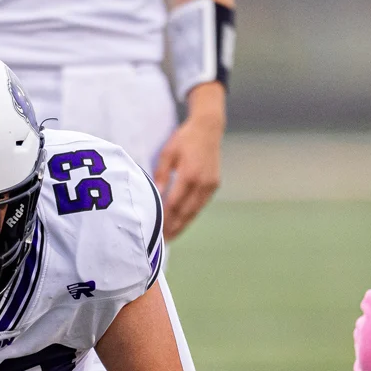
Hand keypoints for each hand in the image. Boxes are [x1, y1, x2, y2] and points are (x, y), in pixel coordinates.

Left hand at [153, 86, 225, 239]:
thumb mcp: (167, 153)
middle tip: (163, 241)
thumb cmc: (184, 139)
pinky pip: (200, 205)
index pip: (175, 203)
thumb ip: (161, 175)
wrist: (208, 129)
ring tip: (171, 236)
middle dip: (174, 227)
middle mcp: (202, 183)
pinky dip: (191, 215)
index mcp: (189, 174)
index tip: (156, 229)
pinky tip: (182, 222)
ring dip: (183, 224)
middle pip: (186, 212)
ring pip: (195, 211)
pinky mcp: (214, 185)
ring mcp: (210, 185)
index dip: (165, 218)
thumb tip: (155, 194)